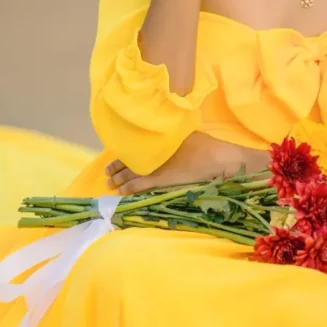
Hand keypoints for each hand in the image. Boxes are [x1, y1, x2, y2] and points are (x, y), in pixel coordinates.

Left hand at [105, 132, 269, 195]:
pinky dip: (130, 188)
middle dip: (116, 169)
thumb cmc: (205, 147)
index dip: (121, 156)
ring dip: (120, 179)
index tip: (112, 161)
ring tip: (111, 184)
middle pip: (130, 161)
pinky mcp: (163, 180)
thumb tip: (161, 135)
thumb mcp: (185, 135)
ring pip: (132, 173)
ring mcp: (158, 167)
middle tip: (107, 174)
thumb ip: (170, 136)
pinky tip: (123, 191)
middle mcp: (155, 152)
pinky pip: (140, 185)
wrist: (219, 158)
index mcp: (159, 141)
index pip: (134, 149)